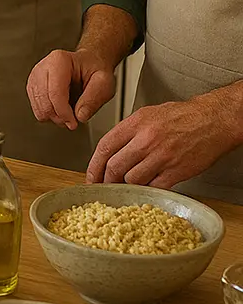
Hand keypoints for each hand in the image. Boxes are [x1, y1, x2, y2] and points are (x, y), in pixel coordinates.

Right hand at [27, 47, 116, 129]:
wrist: (88, 65)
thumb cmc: (94, 70)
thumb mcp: (104, 82)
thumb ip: (94, 98)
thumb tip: (80, 116)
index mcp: (59, 61)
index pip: (55, 93)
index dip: (64, 113)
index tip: (74, 123)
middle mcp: (43, 66)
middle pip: (44, 101)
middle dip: (59, 116)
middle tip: (74, 120)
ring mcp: (35, 76)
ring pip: (38, 107)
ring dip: (54, 116)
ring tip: (69, 112)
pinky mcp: (33, 86)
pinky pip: (36, 107)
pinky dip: (49, 113)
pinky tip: (61, 109)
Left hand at [87, 92, 239, 187]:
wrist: (212, 120)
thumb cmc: (181, 116)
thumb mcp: (147, 114)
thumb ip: (128, 131)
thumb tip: (113, 148)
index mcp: (135, 124)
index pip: (105, 146)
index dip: (94, 165)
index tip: (91, 176)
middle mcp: (146, 140)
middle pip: (115, 166)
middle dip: (107, 180)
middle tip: (106, 186)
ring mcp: (161, 157)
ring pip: (132, 179)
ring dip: (127, 186)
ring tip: (127, 187)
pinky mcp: (177, 171)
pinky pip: (154, 187)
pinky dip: (148, 190)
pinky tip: (147, 188)